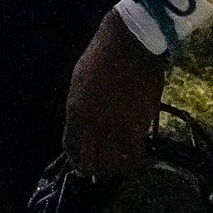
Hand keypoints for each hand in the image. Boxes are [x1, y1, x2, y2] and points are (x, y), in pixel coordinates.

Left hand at [63, 11, 169, 179]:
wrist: (129, 44)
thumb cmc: (102, 55)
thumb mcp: (80, 81)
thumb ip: (81, 106)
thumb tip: (86, 125)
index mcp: (74, 111)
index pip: (71, 147)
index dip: (77, 159)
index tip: (83, 162)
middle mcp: (92, 124)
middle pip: (91, 162)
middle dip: (97, 168)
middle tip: (105, 168)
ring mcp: (115, 127)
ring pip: (113, 164)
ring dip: (116, 169)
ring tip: (123, 168)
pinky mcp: (138, 125)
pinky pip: (136, 156)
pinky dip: (137, 163)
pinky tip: (141, 161)